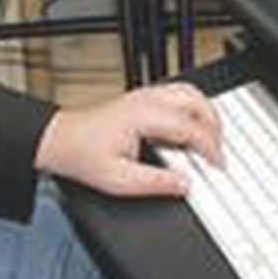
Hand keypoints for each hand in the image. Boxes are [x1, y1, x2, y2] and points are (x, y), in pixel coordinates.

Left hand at [33, 81, 222, 199]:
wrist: (59, 140)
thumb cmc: (81, 155)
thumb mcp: (118, 180)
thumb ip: (155, 184)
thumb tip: (186, 185)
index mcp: (144, 116)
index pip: (191, 128)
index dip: (210, 148)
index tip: (218, 166)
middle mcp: (146, 100)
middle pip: (198, 103)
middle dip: (215, 128)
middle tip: (218, 154)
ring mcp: (144, 95)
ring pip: (191, 93)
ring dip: (207, 115)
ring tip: (211, 141)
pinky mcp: (142, 98)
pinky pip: (179, 94)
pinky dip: (194, 109)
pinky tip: (193, 128)